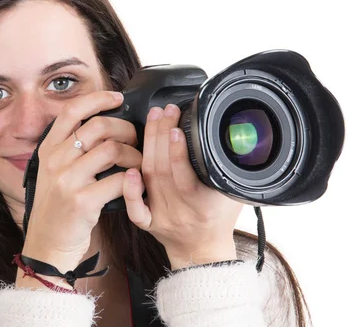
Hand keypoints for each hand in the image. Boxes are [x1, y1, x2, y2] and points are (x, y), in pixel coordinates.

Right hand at [22, 91, 141, 278]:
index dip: (98, 98)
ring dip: (134, 155)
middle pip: (98, 126)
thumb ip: (71, 148)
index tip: (118, 98)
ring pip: (112, 150)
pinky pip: (118, 180)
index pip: (72, 110)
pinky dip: (133, 180)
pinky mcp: (82, 201)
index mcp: (48, 149)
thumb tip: (105, 123)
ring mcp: (67, 181)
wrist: (47, 244)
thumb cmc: (58, 206)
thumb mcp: (53, 171)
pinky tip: (135, 183)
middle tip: (135, 139)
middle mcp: (55, 161)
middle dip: (126, 128)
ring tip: (138, 163)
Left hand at [122, 104, 242, 269]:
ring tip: (152, 119)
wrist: (205, 252)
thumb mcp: (233, 194)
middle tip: (163, 111)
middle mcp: (181, 211)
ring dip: (148, 146)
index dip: (178, 151)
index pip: (186, 176)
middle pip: (163, 170)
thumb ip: (227, 169)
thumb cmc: (219, 220)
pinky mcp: (148, 222)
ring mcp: (162, 217)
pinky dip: (130, 190)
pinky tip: (129, 169)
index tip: (176, 127)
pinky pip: (135, 210)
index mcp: (204, 205)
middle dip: (160, 135)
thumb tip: (232, 136)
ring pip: (149, 179)